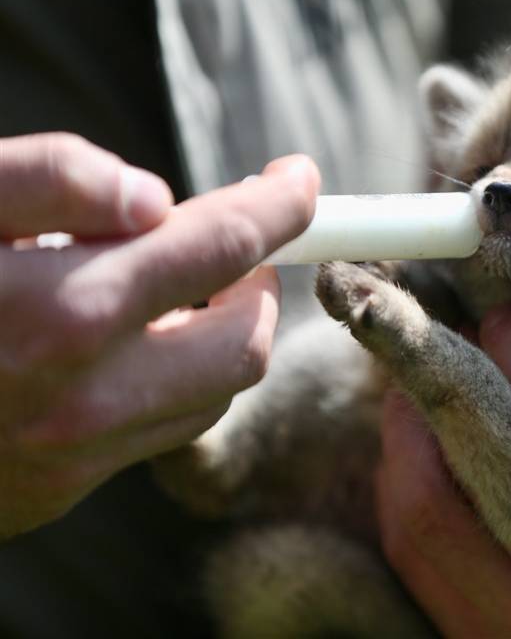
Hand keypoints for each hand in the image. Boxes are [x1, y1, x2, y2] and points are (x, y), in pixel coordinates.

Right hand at [0, 133, 319, 538]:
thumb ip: (51, 178)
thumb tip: (157, 198)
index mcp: (64, 310)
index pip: (227, 246)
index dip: (279, 205)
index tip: (300, 179)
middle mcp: (83, 398)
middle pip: (247, 341)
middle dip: (255, 284)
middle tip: (226, 246)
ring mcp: (73, 456)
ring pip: (213, 396)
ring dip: (218, 336)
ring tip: (171, 293)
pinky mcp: (55, 493)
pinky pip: (156, 435)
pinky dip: (169, 383)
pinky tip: (121, 350)